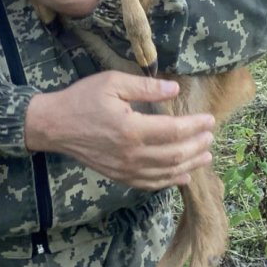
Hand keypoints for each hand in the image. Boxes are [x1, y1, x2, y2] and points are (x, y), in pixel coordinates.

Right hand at [24, 71, 214, 190]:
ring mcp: (125, 169)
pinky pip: (151, 184)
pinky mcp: (119, 176)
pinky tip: (182, 176)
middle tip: (211, 136)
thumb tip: (174, 89)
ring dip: (190, 165)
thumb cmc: (83, 98)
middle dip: (197, 146)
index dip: (195, 126)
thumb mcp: (113, 83)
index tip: (210, 119)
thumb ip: (145, 87)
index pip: (174, 131)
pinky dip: (170, 181)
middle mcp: (131, 154)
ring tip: (205, 155)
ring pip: (166, 173)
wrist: (55, 125)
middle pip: (175, 155)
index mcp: (131, 128)